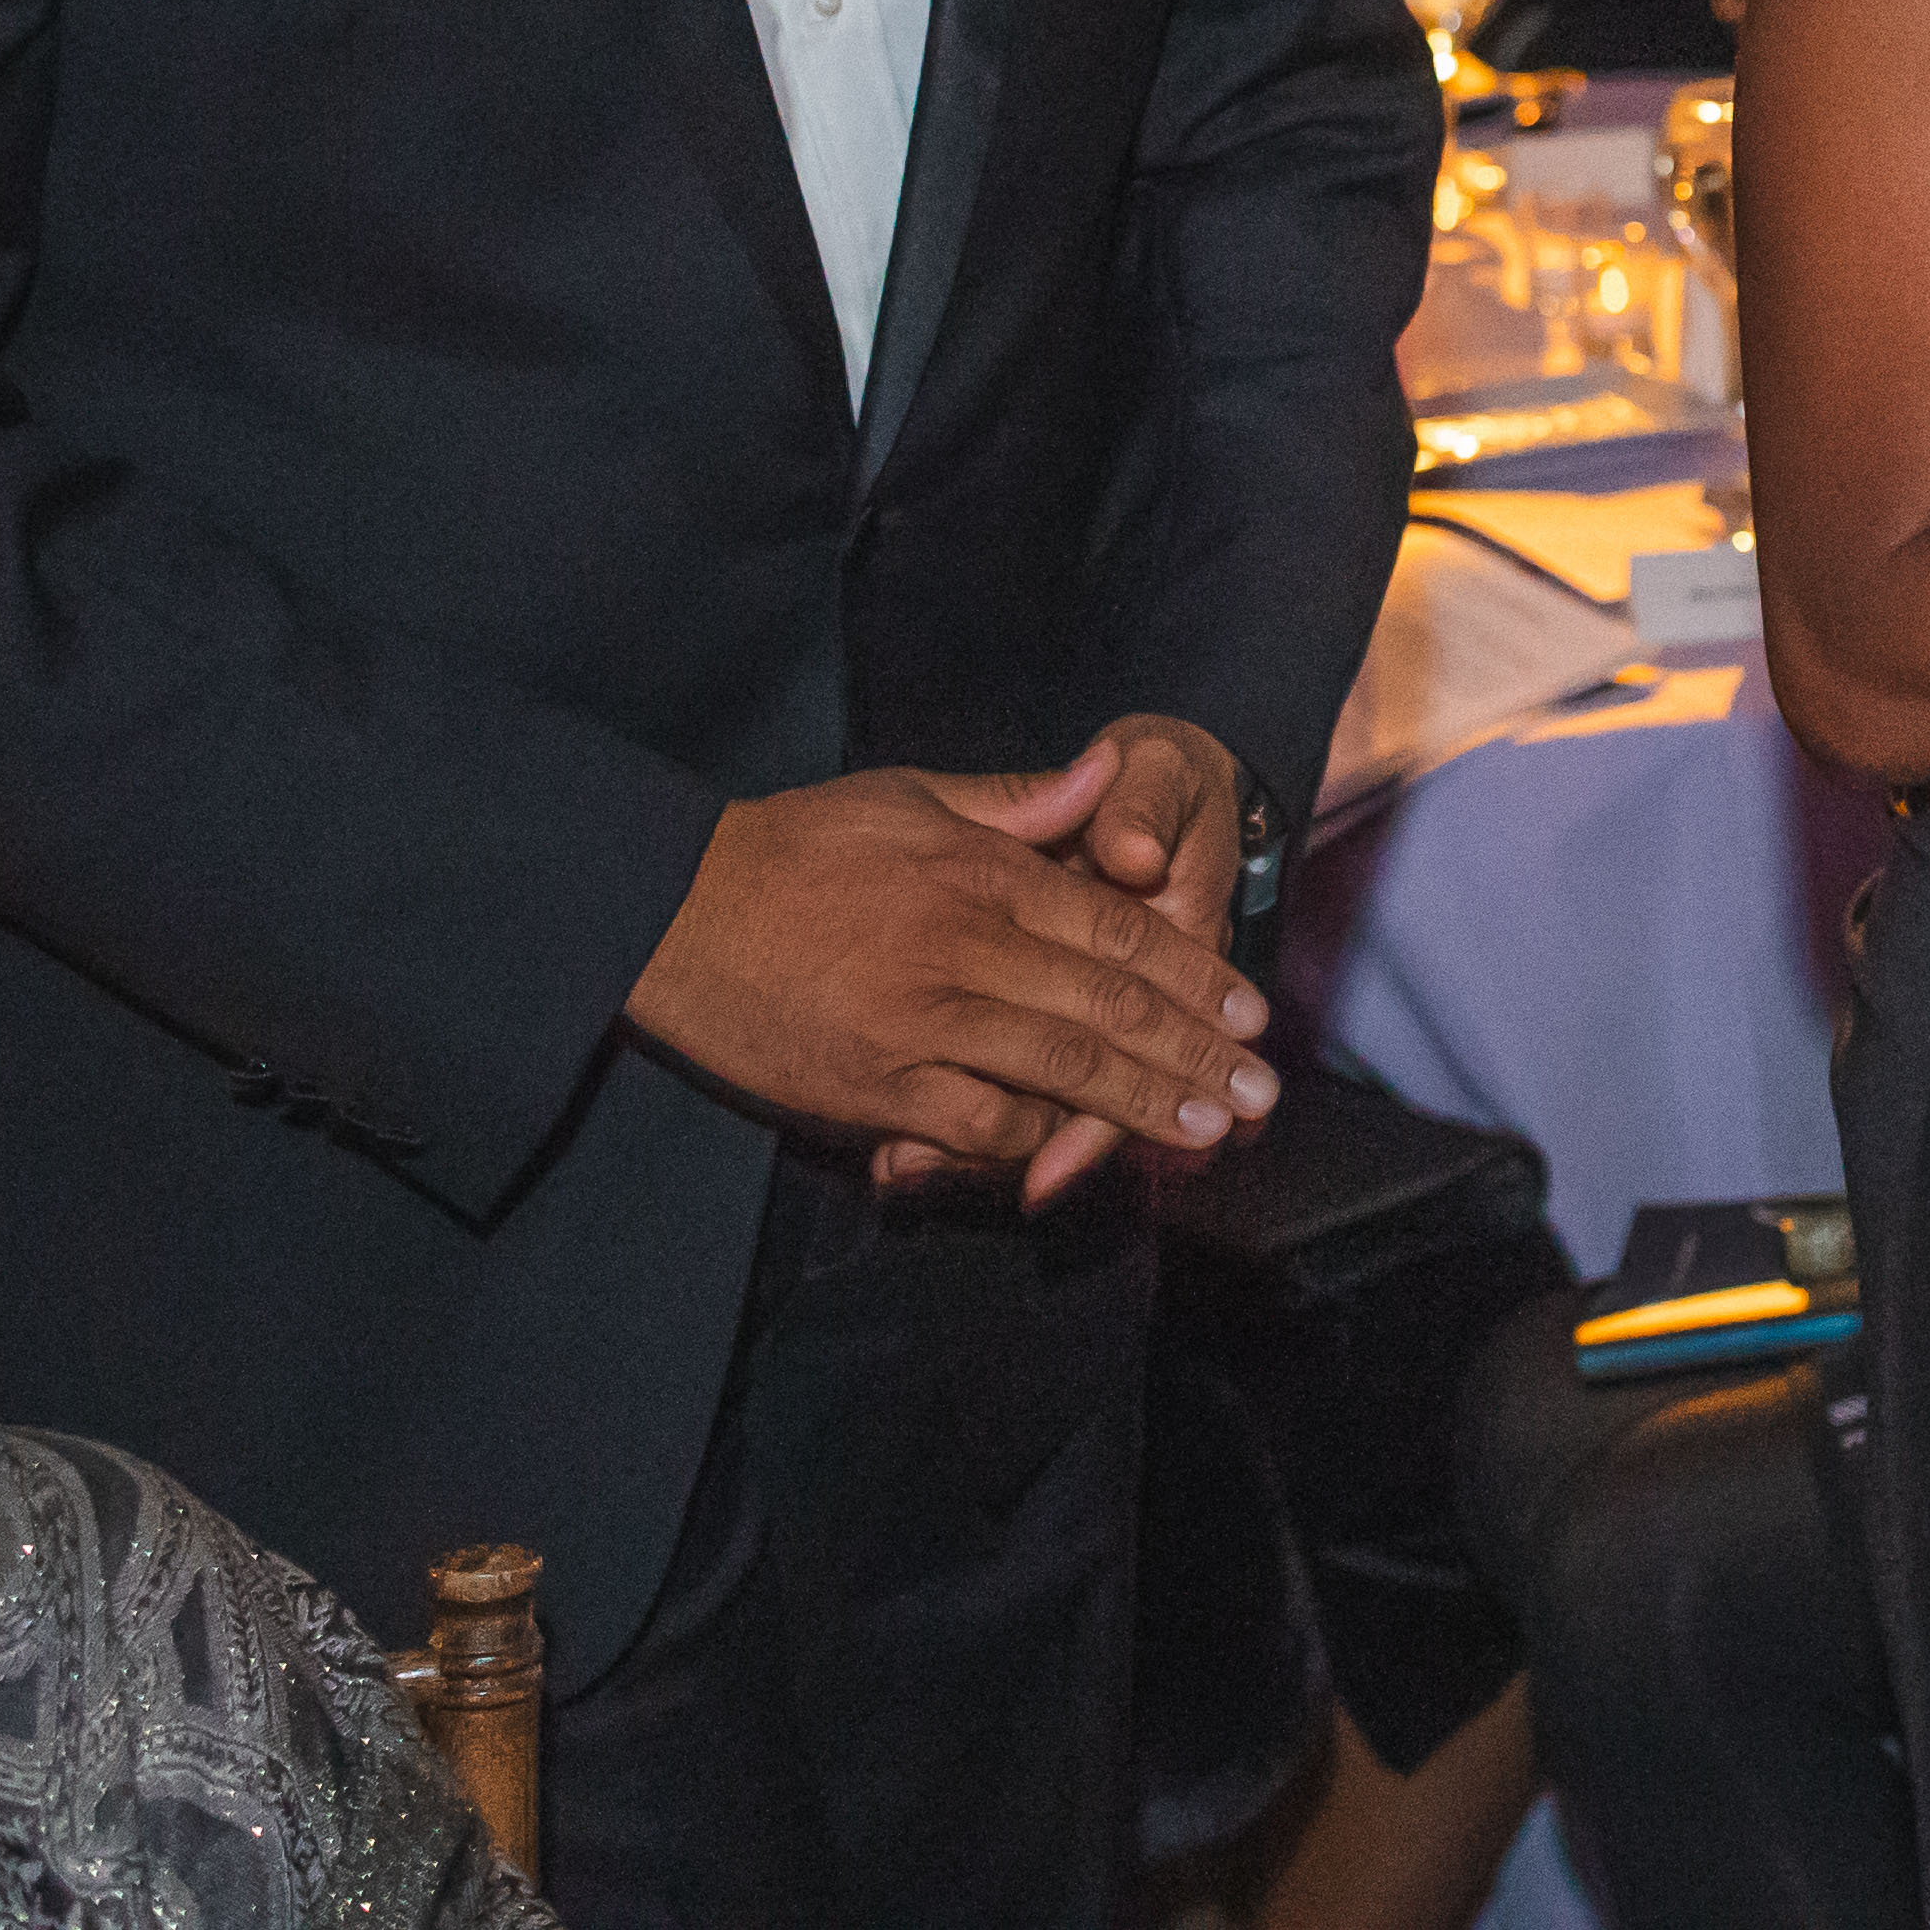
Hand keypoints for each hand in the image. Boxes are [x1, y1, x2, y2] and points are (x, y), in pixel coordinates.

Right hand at [629, 741, 1280, 1203]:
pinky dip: (1031, 1138)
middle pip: (1109, 1005)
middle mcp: (966, 949)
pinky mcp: (872, 1084)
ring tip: (1208, 1133)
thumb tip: (1106, 776)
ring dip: (1142, 1106)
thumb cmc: (793, 846)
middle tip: (1260, 1092)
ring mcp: (921, 1021)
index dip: (1193, 974)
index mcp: (983, 876)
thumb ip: (1016, 801)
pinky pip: (976, 1121)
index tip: (1248, 1010)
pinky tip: (1078, 1153)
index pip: (1117, 930)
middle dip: (1196, 1053)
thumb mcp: (909, 797)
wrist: (669, 909)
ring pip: (1060, 1068)